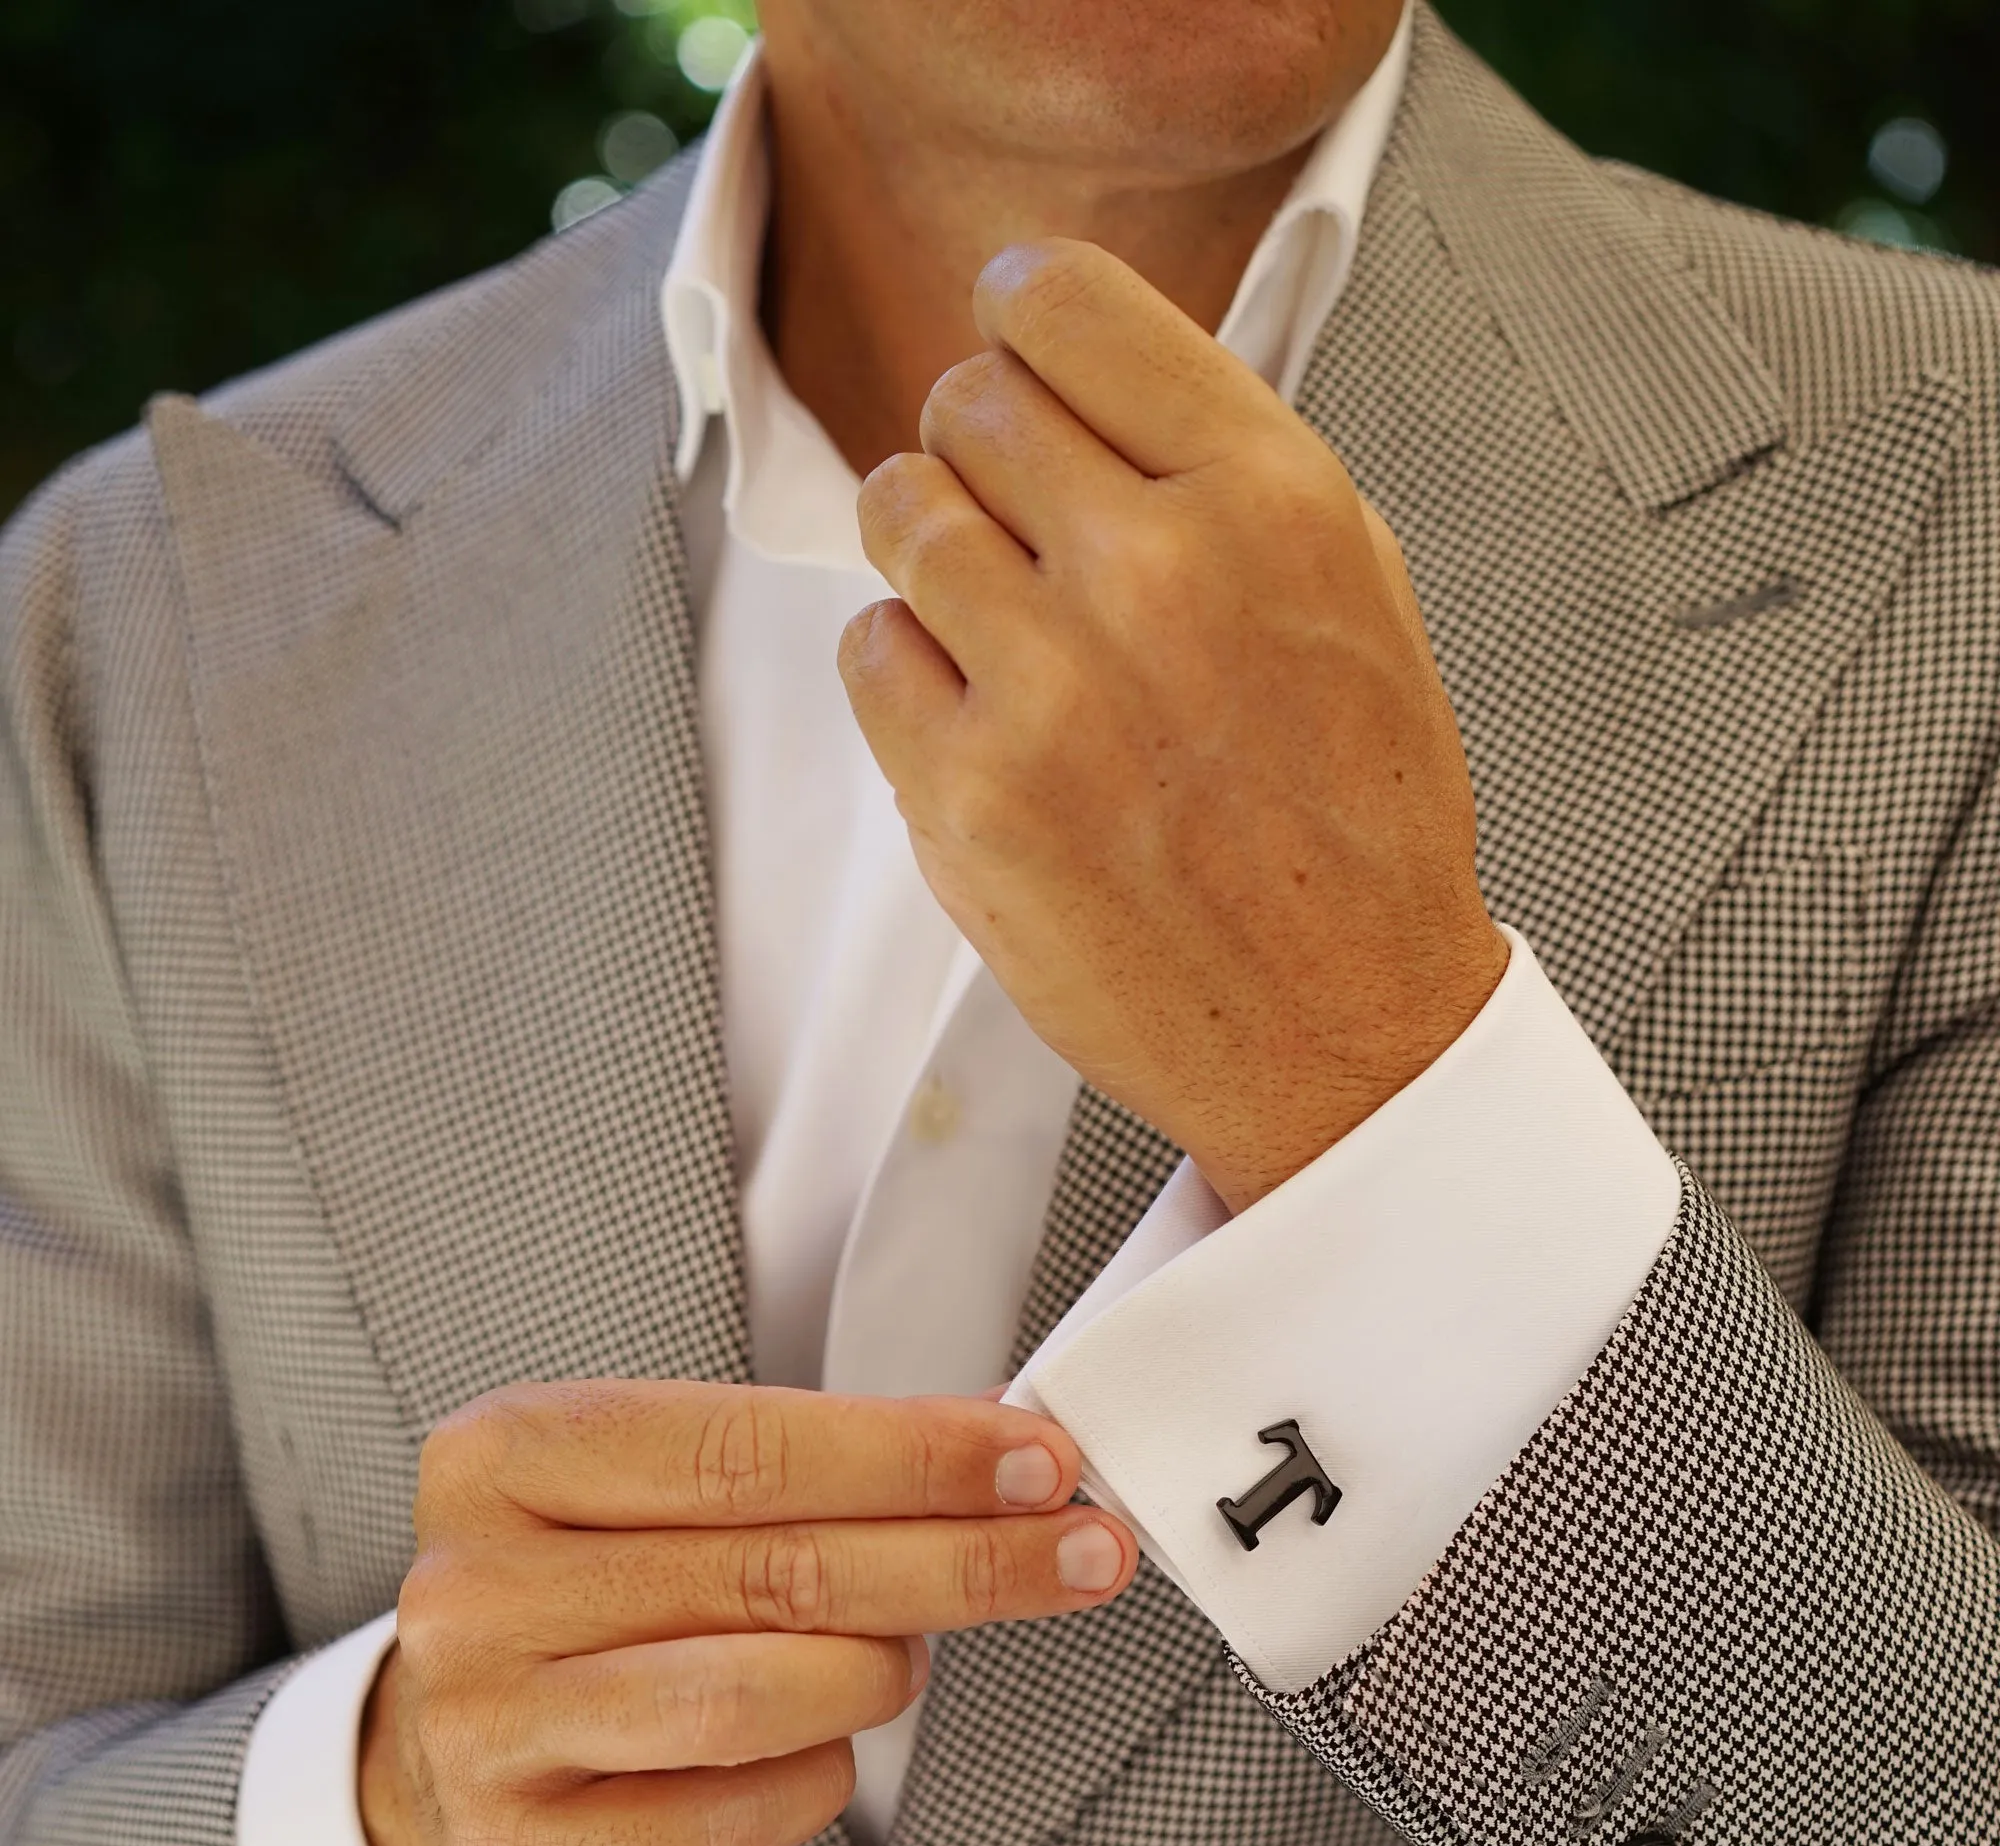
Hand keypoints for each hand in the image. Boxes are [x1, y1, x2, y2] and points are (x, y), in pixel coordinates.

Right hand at [360, 1381, 1134, 1845]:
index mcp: (505, 1457)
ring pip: (757, 1695)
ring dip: (877, 1673)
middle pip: (773, 1568)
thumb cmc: (582, 1613)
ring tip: (906, 1661)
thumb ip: (798, 1468)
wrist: (440, 1776)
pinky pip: (734, 1815)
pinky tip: (826, 1754)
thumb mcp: (647, 1500)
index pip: (745, 1445)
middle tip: (1079, 1555)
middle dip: (957, 1559)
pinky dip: (815, 1781)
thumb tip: (997, 1450)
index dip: (912, 1454)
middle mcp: (480, 1587)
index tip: (1039, 1462)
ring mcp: (491, 1726)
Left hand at [839, 238, 1510, 1213]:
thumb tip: (1085, 370)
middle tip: (1027, 528)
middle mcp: (1155, 573)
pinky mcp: (967, 797)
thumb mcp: (1353, 588)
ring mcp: (1048, 689)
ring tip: (1004, 624)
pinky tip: (990, 720)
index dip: (1021, 317)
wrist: (1344, 1029)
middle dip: (986, 451)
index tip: (1020, 353)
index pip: (1060, 301)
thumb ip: (1220, 462)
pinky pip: (867, 651)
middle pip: (969, 403)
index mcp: (1268, 497)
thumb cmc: (1355, 819)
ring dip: (936, 553)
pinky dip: (909, 674)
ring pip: (899, 513)